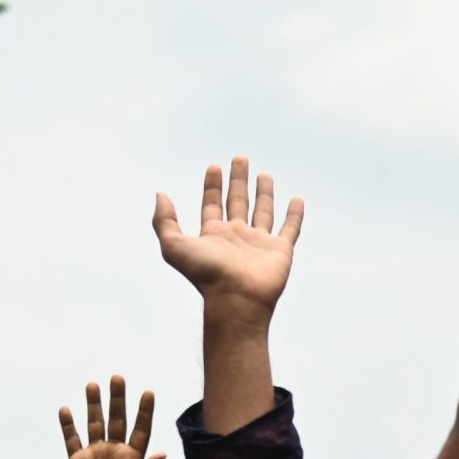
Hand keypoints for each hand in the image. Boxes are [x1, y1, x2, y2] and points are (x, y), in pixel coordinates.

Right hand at [59, 376, 165, 458]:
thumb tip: (163, 453)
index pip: (141, 429)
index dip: (144, 411)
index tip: (148, 391)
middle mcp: (115, 453)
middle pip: (117, 419)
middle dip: (118, 399)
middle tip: (117, 377)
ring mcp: (95, 455)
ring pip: (94, 424)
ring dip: (93, 405)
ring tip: (92, 384)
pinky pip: (71, 439)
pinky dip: (68, 425)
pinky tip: (66, 409)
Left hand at [152, 158, 303, 330]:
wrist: (236, 299)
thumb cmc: (206, 275)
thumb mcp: (174, 246)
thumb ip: (163, 221)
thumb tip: (160, 195)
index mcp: (214, 235)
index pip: (213, 204)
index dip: (212, 186)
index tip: (214, 167)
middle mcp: (237, 237)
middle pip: (238, 202)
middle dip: (238, 181)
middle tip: (240, 159)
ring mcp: (260, 243)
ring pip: (263, 212)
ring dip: (264, 193)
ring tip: (264, 175)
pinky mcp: (281, 250)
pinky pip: (290, 228)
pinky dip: (295, 215)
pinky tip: (297, 199)